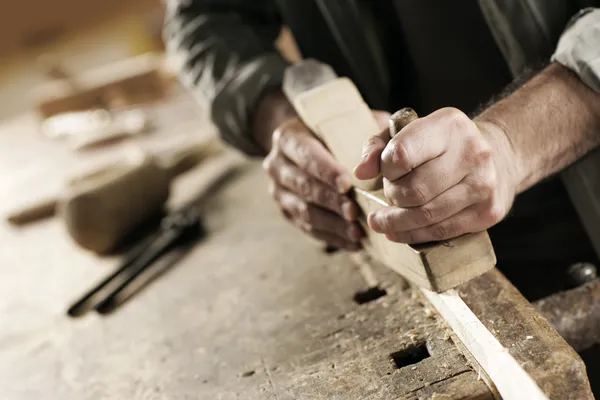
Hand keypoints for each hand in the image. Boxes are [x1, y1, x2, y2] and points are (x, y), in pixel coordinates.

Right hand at [262, 116, 362, 249]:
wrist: (313, 143)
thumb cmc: (340, 132)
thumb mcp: (353, 125)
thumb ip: (365, 139)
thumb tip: (370, 165)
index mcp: (288, 137)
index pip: (306, 155)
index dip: (326, 172)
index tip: (347, 185)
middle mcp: (276, 164)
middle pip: (303, 186)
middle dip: (331, 202)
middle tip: (354, 212)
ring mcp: (278, 191)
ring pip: (304, 211)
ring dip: (332, 224)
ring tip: (356, 232)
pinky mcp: (287, 211)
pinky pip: (307, 228)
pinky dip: (331, 236)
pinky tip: (353, 242)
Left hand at [354, 107, 518, 243]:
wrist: (499, 155)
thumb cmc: (442, 144)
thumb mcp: (409, 132)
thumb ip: (378, 147)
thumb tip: (360, 173)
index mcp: (448, 125)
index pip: (402, 154)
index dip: (385, 169)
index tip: (385, 173)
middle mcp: (472, 152)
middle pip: (413, 191)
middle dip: (392, 198)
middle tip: (388, 197)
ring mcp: (483, 184)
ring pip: (426, 215)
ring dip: (396, 222)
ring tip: (381, 222)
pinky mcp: (488, 211)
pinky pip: (441, 231)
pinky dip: (413, 235)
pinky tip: (398, 232)